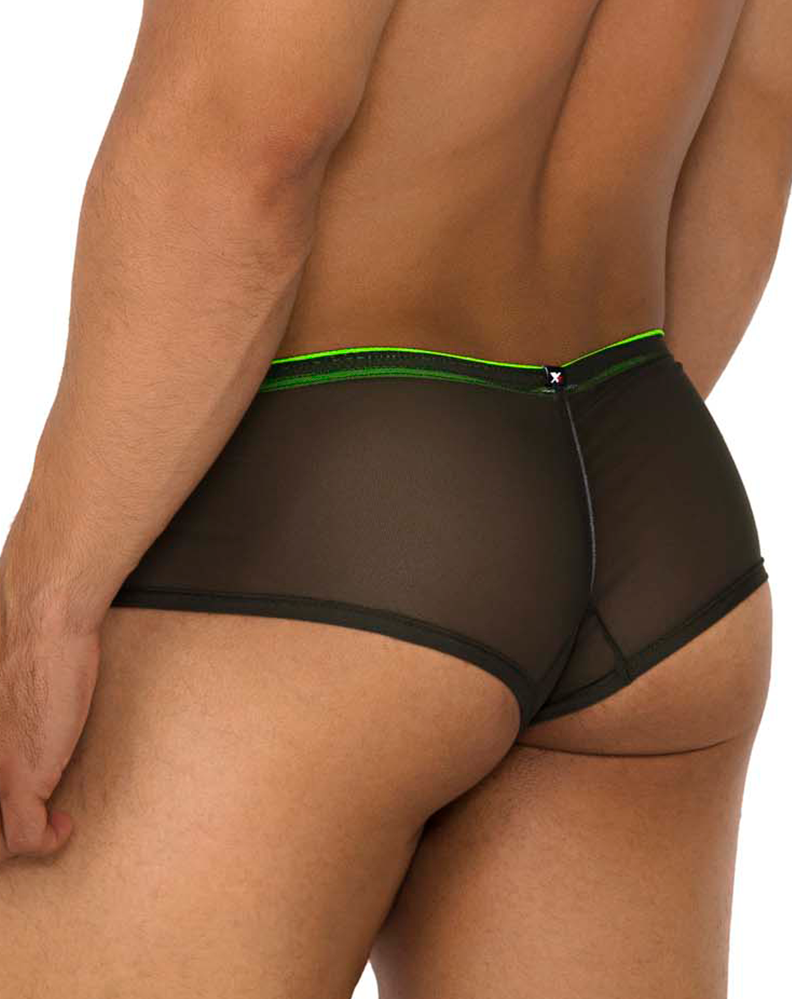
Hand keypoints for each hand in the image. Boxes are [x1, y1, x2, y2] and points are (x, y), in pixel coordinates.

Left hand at [0, 611, 100, 861]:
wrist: (45, 628)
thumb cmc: (26, 651)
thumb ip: (1, 734)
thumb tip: (14, 746)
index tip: (10, 810)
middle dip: (4, 832)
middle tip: (25, 821)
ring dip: (21, 840)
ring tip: (43, 824)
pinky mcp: (20, 782)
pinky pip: (28, 838)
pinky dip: (50, 840)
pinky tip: (62, 825)